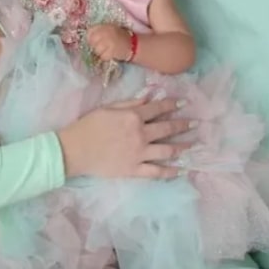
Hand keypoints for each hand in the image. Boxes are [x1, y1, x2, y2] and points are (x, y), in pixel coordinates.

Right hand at [57, 96, 192, 178]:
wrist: (74, 150)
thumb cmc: (88, 126)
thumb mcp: (108, 108)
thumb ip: (130, 103)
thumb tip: (149, 97)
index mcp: (133, 117)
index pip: (158, 109)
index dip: (172, 105)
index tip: (183, 104)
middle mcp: (140, 134)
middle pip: (167, 129)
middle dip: (183, 125)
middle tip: (194, 123)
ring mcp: (139, 154)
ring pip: (167, 150)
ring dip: (182, 147)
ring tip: (193, 145)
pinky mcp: (134, 170)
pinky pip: (156, 171)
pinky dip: (170, 171)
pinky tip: (181, 170)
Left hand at [87, 24, 131, 60]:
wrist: (133, 45)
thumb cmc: (120, 37)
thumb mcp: (110, 29)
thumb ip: (99, 31)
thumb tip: (87, 37)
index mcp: (105, 26)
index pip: (90, 32)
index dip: (90, 37)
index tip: (94, 41)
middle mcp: (106, 33)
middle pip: (91, 42)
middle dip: (94, 45)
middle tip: (101, 47)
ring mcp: (109, 42)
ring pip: (96, 50)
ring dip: (100, 52)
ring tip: (107, 50)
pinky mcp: (112, 51)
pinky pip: (103, 56)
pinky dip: (106, 57)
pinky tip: (111, 54)